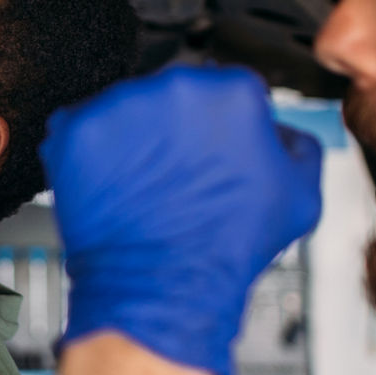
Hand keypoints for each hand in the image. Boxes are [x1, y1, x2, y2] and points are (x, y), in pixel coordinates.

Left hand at [40, 64, 322, 374]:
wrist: (162, 288)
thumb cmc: (228, 248)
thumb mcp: (300, 196)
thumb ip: (298, 144)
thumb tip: (280, 129)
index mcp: (231, 91)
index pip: (228, 89)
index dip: (223, 126)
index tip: (215, 152)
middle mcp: (173, 86)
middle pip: (176, 95)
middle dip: (178, 127)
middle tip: (179, 174)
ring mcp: (119, 105)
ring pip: (129, 109)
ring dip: (134, 138)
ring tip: (145, 185)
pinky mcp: (75, 129)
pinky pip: (82, 129)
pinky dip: (92, 154)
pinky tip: (113, 185)